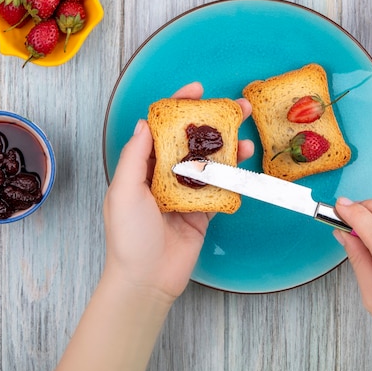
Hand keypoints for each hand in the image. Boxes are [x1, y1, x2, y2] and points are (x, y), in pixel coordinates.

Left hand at [103, 82, 252, 300]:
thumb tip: (144, 122)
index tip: (198, 91)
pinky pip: (220, 186)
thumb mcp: (124, 190)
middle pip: (192, 140)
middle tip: (236, 107)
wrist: (147, 279)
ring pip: (210, 161)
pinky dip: (233, 174)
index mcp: (143, 166)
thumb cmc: (128, 236)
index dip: (179, 106)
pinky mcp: (203, 209)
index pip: (162, 128)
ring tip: (247, 135)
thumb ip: (135, 155)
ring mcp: (186, 192)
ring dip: (229, 146)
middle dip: (213, 122)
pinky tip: (245, 163)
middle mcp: (165, 175)